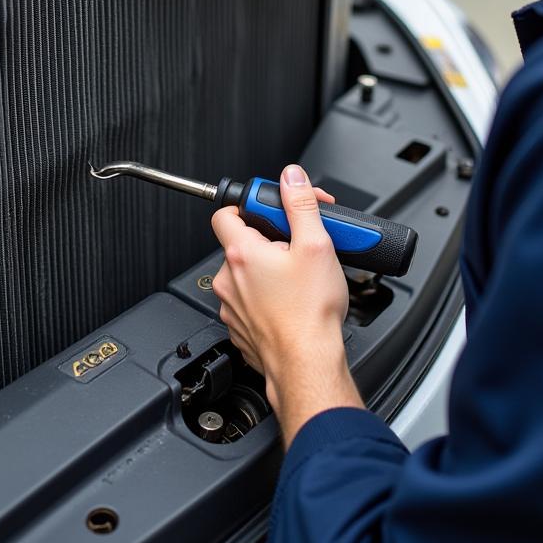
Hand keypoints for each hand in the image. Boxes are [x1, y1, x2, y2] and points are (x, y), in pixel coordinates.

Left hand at [211, 164, 361, 446]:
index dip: (249, 206)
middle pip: (242, 243)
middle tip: (298, 246)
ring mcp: (233, 306)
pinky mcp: (242, 328)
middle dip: (270, 240)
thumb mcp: (316, 245)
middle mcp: (230, 279)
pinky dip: (268, 298)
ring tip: (300, 277)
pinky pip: (251, 302)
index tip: (271, 209)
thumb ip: (300, 204)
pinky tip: (293, 301)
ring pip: (247, 275)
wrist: (308, 365)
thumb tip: (290, 178)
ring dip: (269, 270)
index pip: (225, 211)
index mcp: (241, 253)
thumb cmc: (310, 314)